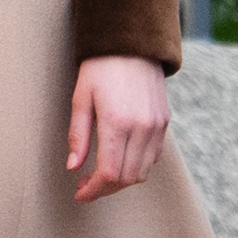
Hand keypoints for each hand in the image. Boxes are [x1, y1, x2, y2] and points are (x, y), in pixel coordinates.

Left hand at [68, 55, 170, 202]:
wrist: (134, 43)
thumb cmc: (101, 68)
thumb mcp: (81, 99)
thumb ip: (77, 136)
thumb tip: (73, 167)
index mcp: (117, 122)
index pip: (109, 173)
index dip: (93, 190)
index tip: (79, 194)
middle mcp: (141, 127)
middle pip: (127, 178)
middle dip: (105, 189)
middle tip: (86, 186)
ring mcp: (156, 125)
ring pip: (142, 171)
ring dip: (121, 180)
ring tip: (102, 174)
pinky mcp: (164, 121)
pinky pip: (153, 157)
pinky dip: (137, 166)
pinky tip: (121, 159)